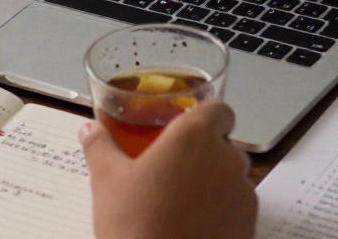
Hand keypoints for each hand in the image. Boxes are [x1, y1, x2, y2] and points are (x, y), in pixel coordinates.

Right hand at [80, 101, 255, 238]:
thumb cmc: (135, 226)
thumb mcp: (107, 181)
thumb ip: (100, 146)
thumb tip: (89, 130)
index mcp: (193, 137)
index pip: (218, 109)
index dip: (205, 116)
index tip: (186, 128)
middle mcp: (225, 159)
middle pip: (222, 144)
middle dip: (202, 155)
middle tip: (171, 171)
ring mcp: (242, 194)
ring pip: (230, 177)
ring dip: (212, 183)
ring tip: (179, 203)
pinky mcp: (249, 224)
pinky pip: (237, 208)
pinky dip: (221, 211)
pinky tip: (192, 225)